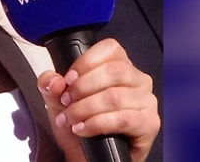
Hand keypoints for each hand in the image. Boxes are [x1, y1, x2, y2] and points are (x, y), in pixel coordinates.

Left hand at [36, 38, 158, 161]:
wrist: (88, 157)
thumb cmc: (80, 123)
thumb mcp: (58, 100)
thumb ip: (50, 84)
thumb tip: (55, 81)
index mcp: (121, 66)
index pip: (110, 49)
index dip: (86, 62)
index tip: (68, 79)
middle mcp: (139, 80)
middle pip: (113, 71)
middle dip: (83, 87)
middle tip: (67, 102)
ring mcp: (147, 102)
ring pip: (115, 96)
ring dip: (85, 109)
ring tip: (71, 119)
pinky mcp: (149, 124)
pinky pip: (123, 119)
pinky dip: (97, 124)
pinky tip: (83, 129)